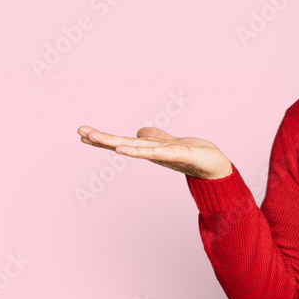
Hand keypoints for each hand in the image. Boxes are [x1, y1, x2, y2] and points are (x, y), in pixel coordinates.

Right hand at [78, 125, 232, 179]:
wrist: (217, 167)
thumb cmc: (197, 156)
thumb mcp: (172, 142)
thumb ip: (156, 138)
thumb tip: (140, 133)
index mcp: (152, 149)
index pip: (124, 141)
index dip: (105, 138)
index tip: (83, 133)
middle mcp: (155, 153)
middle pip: (125, 144)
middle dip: (103, 139)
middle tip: (80, 132)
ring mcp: (166, 154)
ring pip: (137, 148)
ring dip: (116, 143)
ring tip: (96, 138)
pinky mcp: (181, 153)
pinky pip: (158, 152)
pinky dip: (141, 150)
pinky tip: (126, 148)